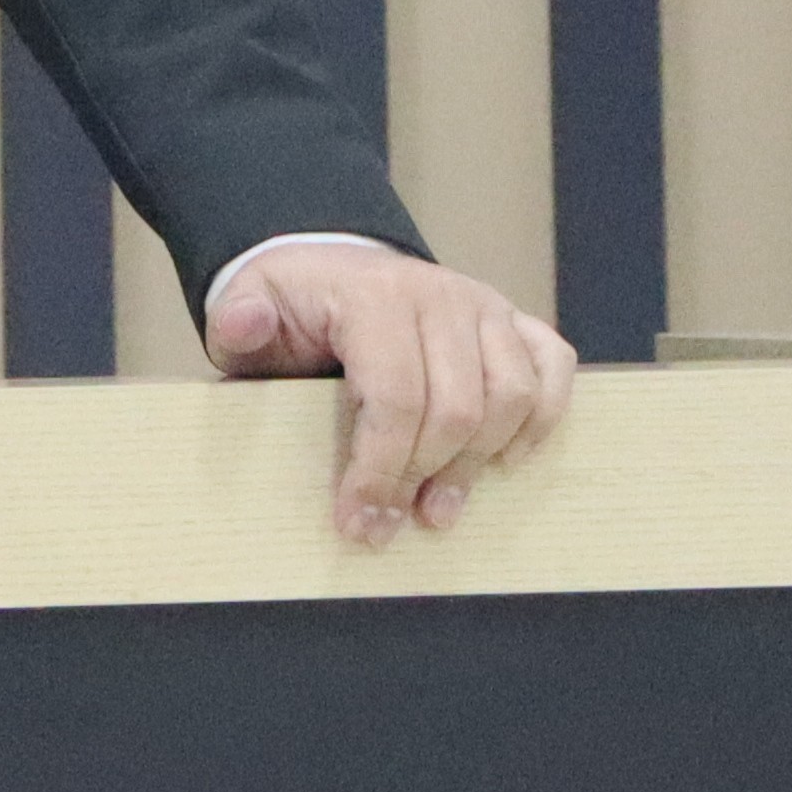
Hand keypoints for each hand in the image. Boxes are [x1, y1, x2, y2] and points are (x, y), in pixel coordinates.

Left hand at [204, 245, 578, 547]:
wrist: (331, 265)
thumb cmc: (291, 304)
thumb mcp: (246, 306)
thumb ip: (239, 320)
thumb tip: (242, 327)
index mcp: (374, 294)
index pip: (395, 397)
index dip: (380, 470)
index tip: (357, 522)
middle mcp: (440, 294)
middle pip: (458, 408)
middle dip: (423, 478)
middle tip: (389, 526)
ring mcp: (484, 304)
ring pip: (512, 395)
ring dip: (480, 463)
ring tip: (439, 508)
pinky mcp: (512, 318)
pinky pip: (552, 365)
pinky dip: (542, 418)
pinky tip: (508, 461)